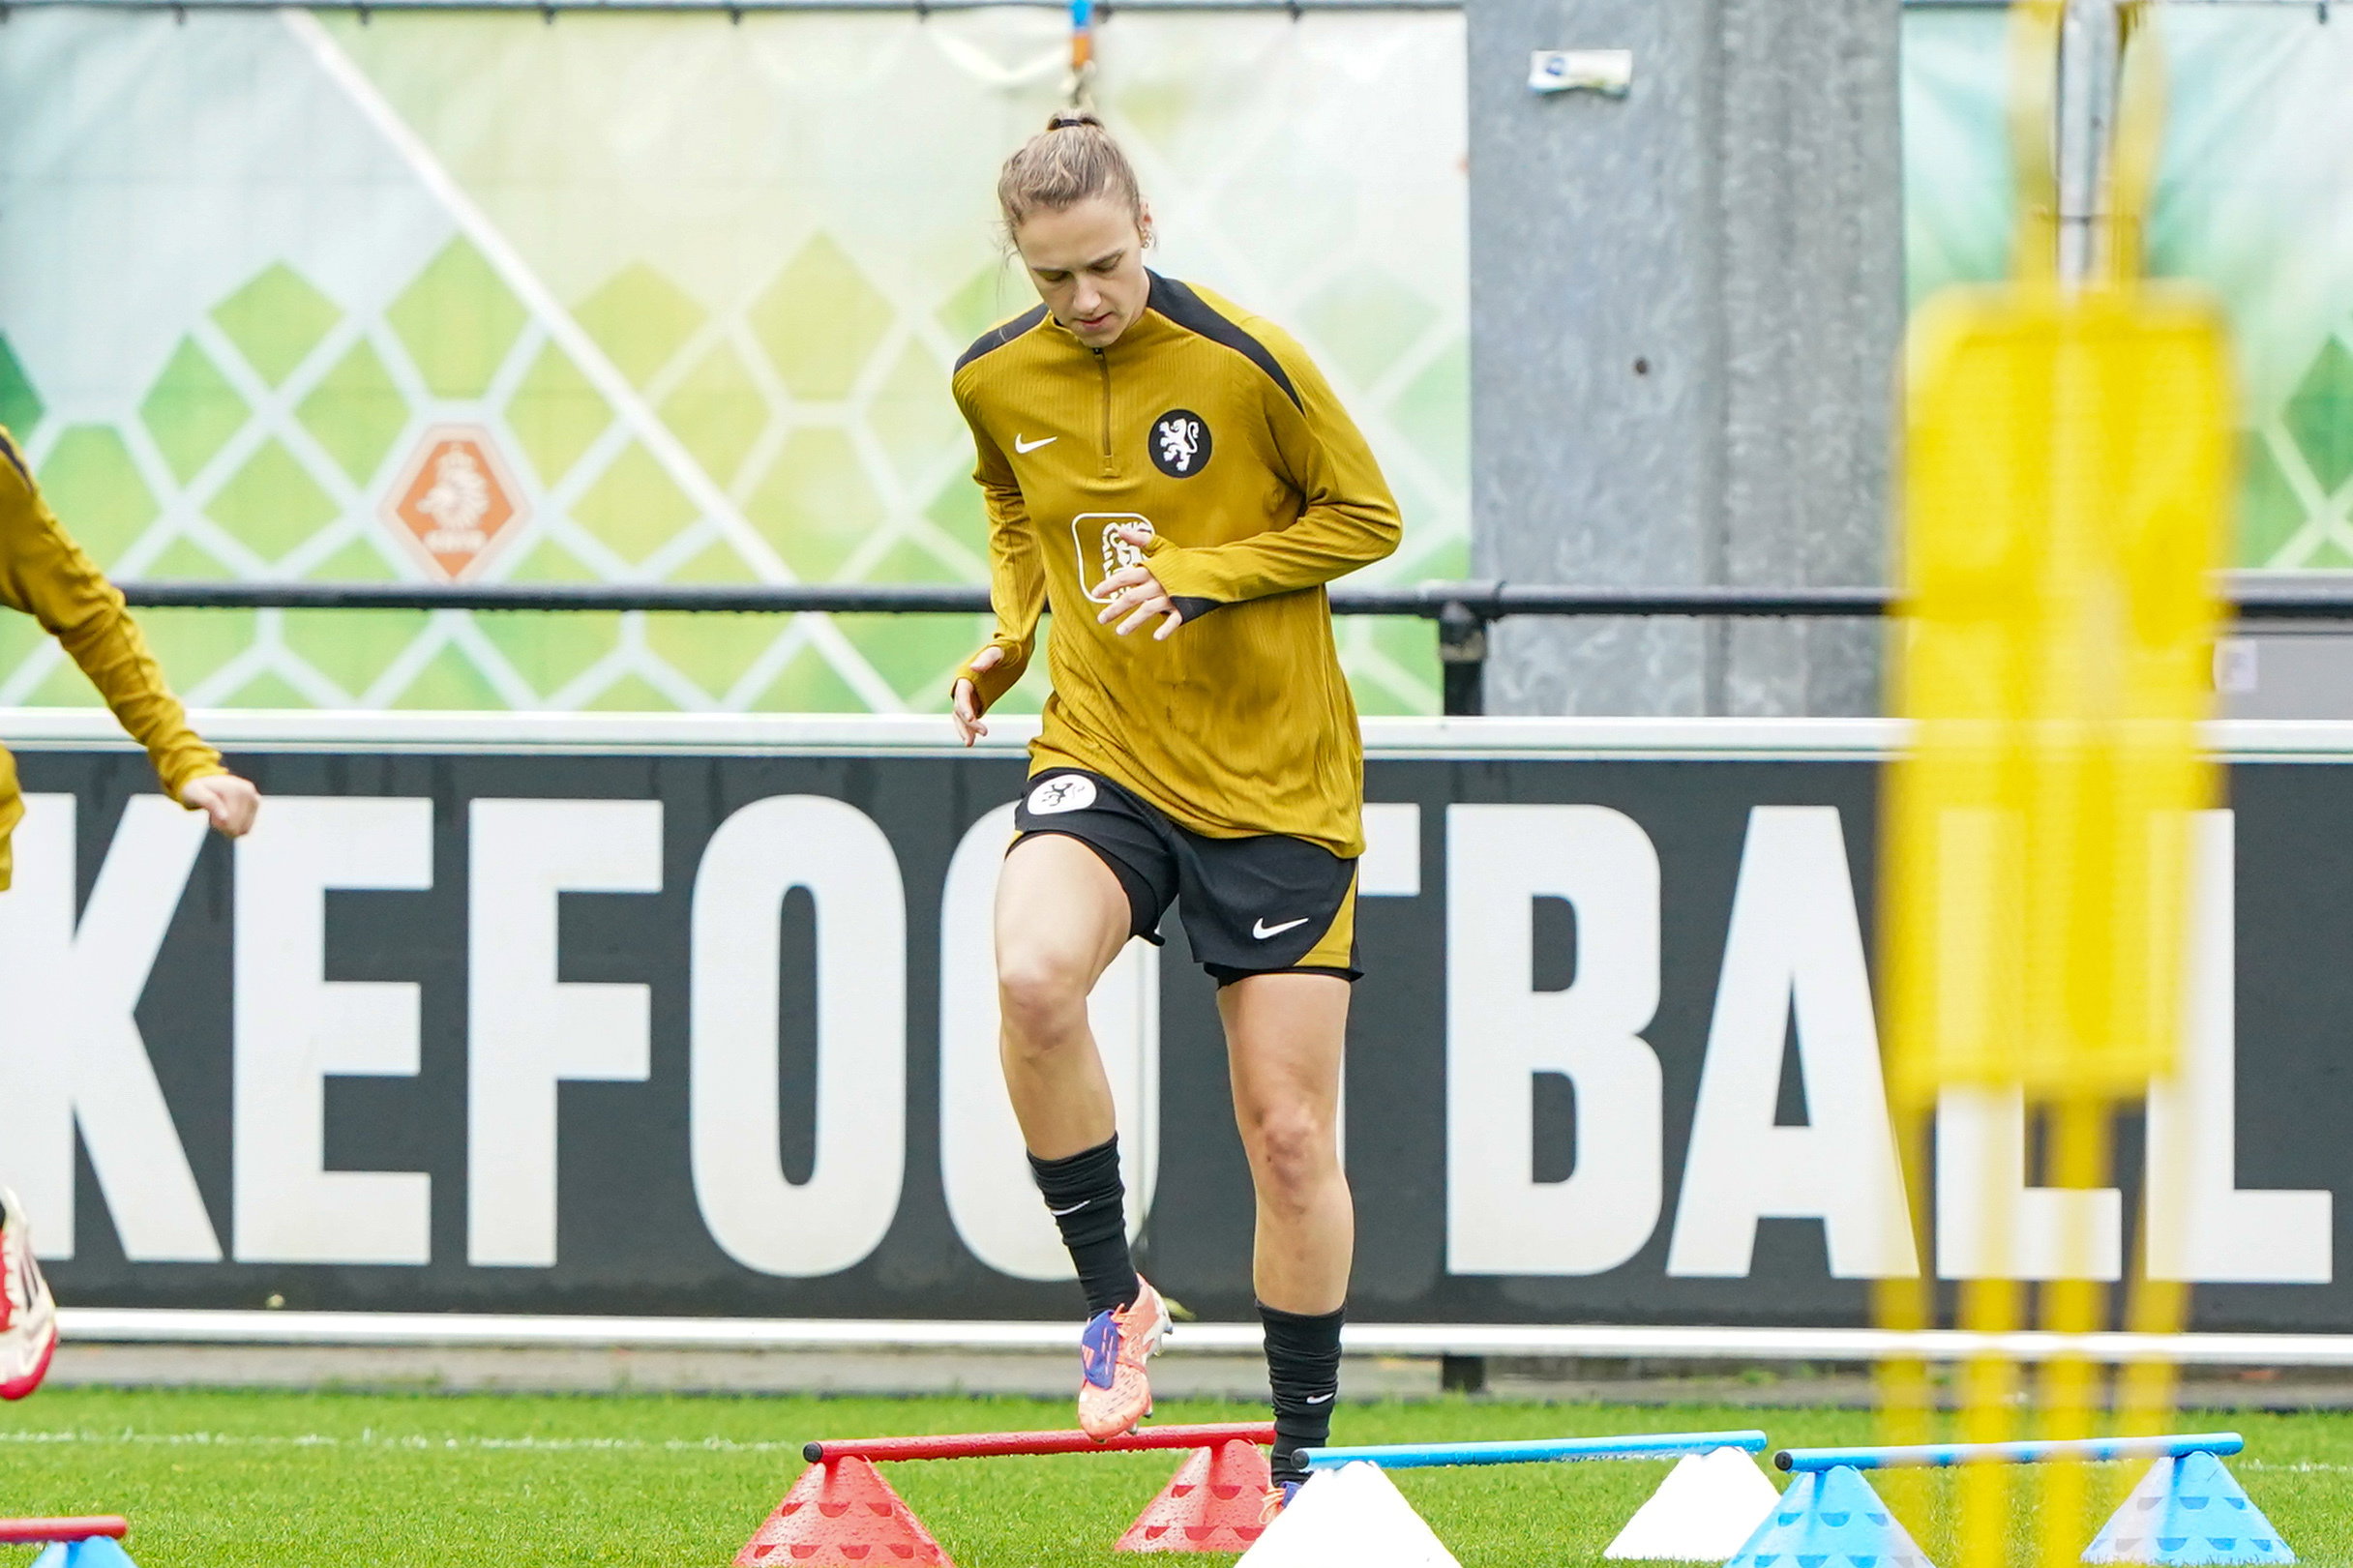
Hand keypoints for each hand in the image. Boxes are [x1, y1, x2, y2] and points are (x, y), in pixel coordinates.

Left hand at [181, 773, 259, 837]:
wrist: (206, 780)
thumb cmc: (196, 789)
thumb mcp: (195, 794)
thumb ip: (209, 802)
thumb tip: (225, 817)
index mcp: (236, 790)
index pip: (230, 823)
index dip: (217, 824)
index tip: (210, 815)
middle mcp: (248, 792)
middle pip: (237, 828)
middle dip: (223, 826)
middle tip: (214, 815)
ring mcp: (254, 798)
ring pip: (243, 829)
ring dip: (229, 827)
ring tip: (221, 814)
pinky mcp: (256, 803)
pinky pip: (246, 827)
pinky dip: (235, 826)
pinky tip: (228, 815)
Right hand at [952, 646, 1003, 746]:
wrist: (1016, 649)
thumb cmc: (1008, 648)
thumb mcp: (1000, 651)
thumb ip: (987, 658)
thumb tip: (974, 667)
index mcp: (966, 675)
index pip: (961, 695)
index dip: (964, 707)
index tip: (973, 719)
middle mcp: (965, 686)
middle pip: (959, 709)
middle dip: (966, 724)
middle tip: (978, 736)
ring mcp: (972, 694)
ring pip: (962, 715)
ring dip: (965, 729)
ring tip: (970, 744)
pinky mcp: (980, 699)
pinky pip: (972, 715)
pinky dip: (972, 727)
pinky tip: (977, 737)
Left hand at [1095, 526, 1184, 640]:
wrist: (1213, 569)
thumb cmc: (1185, 560)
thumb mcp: (1163, 546)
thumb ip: (1140, 539)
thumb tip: (1120, 530)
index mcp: (1152, 570)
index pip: (1125, 577)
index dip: (1109, 585)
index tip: (1095, 593)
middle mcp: (1158, 584)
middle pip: (1131, 597)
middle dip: (1114, 608)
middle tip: (1101, 619)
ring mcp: (1171, 597)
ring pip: (1147, 609)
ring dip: (1133, 622)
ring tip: (1119, 631)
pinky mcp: (1184, 608)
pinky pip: (1173, 620)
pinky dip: (1166, 628)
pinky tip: (1156, 637)